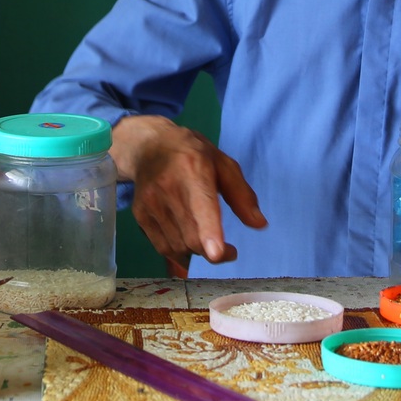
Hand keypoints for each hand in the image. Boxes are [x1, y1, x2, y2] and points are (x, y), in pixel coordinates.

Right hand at [111, 115, 265, 267]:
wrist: (149, 147)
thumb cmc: (192, 154)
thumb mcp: (223, 164)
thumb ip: (242, 195)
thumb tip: (260, 224)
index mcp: (194, 170)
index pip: (202, 205)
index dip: (209, 232)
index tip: (217, 253)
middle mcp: (169, 188)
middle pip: (192, 237)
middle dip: (214, 252)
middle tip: (228, 251)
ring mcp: (151, 203)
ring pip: (179, 247)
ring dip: (197, 252)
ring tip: (205, 239)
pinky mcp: (140, 215)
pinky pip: (163, 248)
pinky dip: (179, 252)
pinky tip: (187, 240)